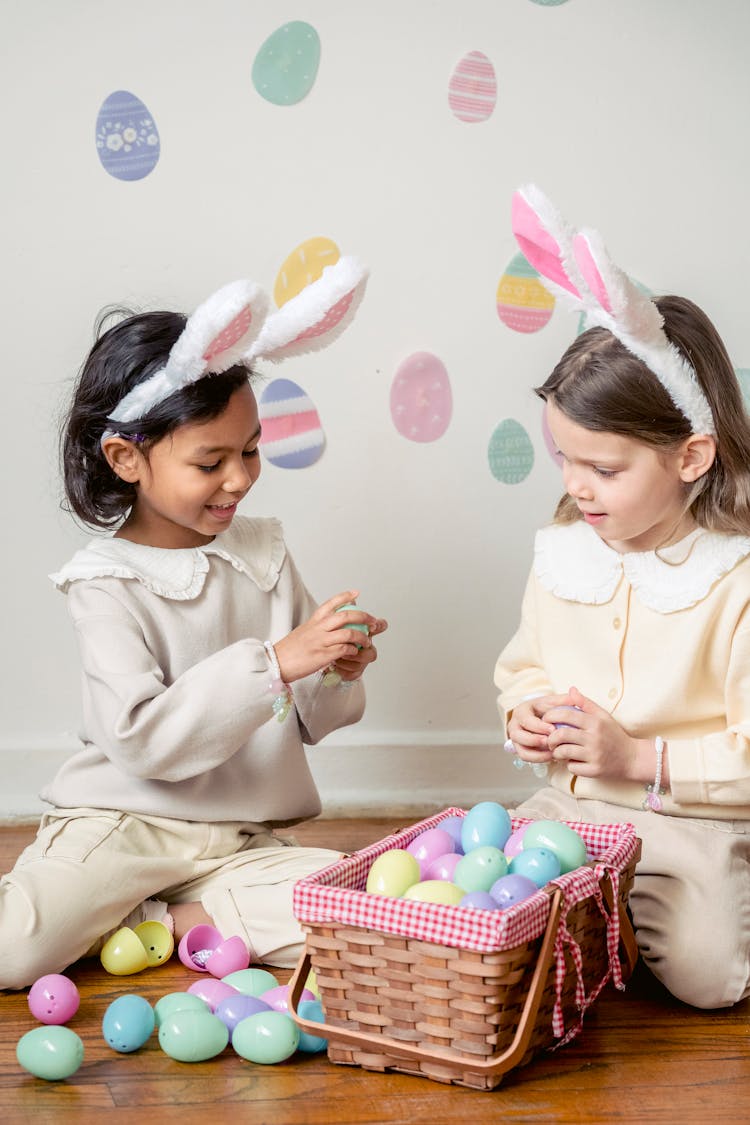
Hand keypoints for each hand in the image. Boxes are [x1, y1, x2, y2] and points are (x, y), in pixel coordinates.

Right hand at [273, 591, 387, 682]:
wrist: (276, 663)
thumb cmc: (289, 650)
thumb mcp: (303, 632)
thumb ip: (317, 627)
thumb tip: (330, 624)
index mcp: (313, 621)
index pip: (331, 603)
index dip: (346, 597)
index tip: (357, 594)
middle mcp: (318, 628)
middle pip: (346, 615)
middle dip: (364, 617)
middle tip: (373, 621)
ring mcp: (321, 641)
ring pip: (349, 632)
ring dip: (362, 637)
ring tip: (367, 641)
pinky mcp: (323, 655)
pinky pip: (344, 649)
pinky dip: (353, 650)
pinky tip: (355, 652)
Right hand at [506, 692, 570, 767]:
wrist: (542, 718)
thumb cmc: (548, 710)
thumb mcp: (554, 702)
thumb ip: (563, 699)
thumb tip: (574, 693)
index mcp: (521, 711)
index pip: (526, 719)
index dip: (539, 726)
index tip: (553, 729)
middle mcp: (515, 724)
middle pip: (518, 735)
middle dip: (534, 740)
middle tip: (550, 742)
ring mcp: (516, 738)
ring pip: (520, 749)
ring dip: (536, 753)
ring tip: (552, 753)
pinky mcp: (520, 748)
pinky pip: (525, 757)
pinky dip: (538, 759)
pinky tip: (551, 757)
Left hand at [543, 685, 642, 780]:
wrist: (632, 758)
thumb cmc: (614, 735)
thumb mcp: (603, 716)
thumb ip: (586, 703)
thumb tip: (571, 689)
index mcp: (595, 722)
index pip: (566, 715)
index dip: (551, 716)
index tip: (546, 720)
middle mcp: (595, 738)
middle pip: (561, 735)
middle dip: (550, 738)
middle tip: (550, 740)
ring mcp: (595, 755)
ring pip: (564, 752)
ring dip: (557, 752)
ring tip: (558, 751)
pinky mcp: (595, 770)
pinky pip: (572, 767)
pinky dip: (569, 765)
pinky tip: (573, 761)